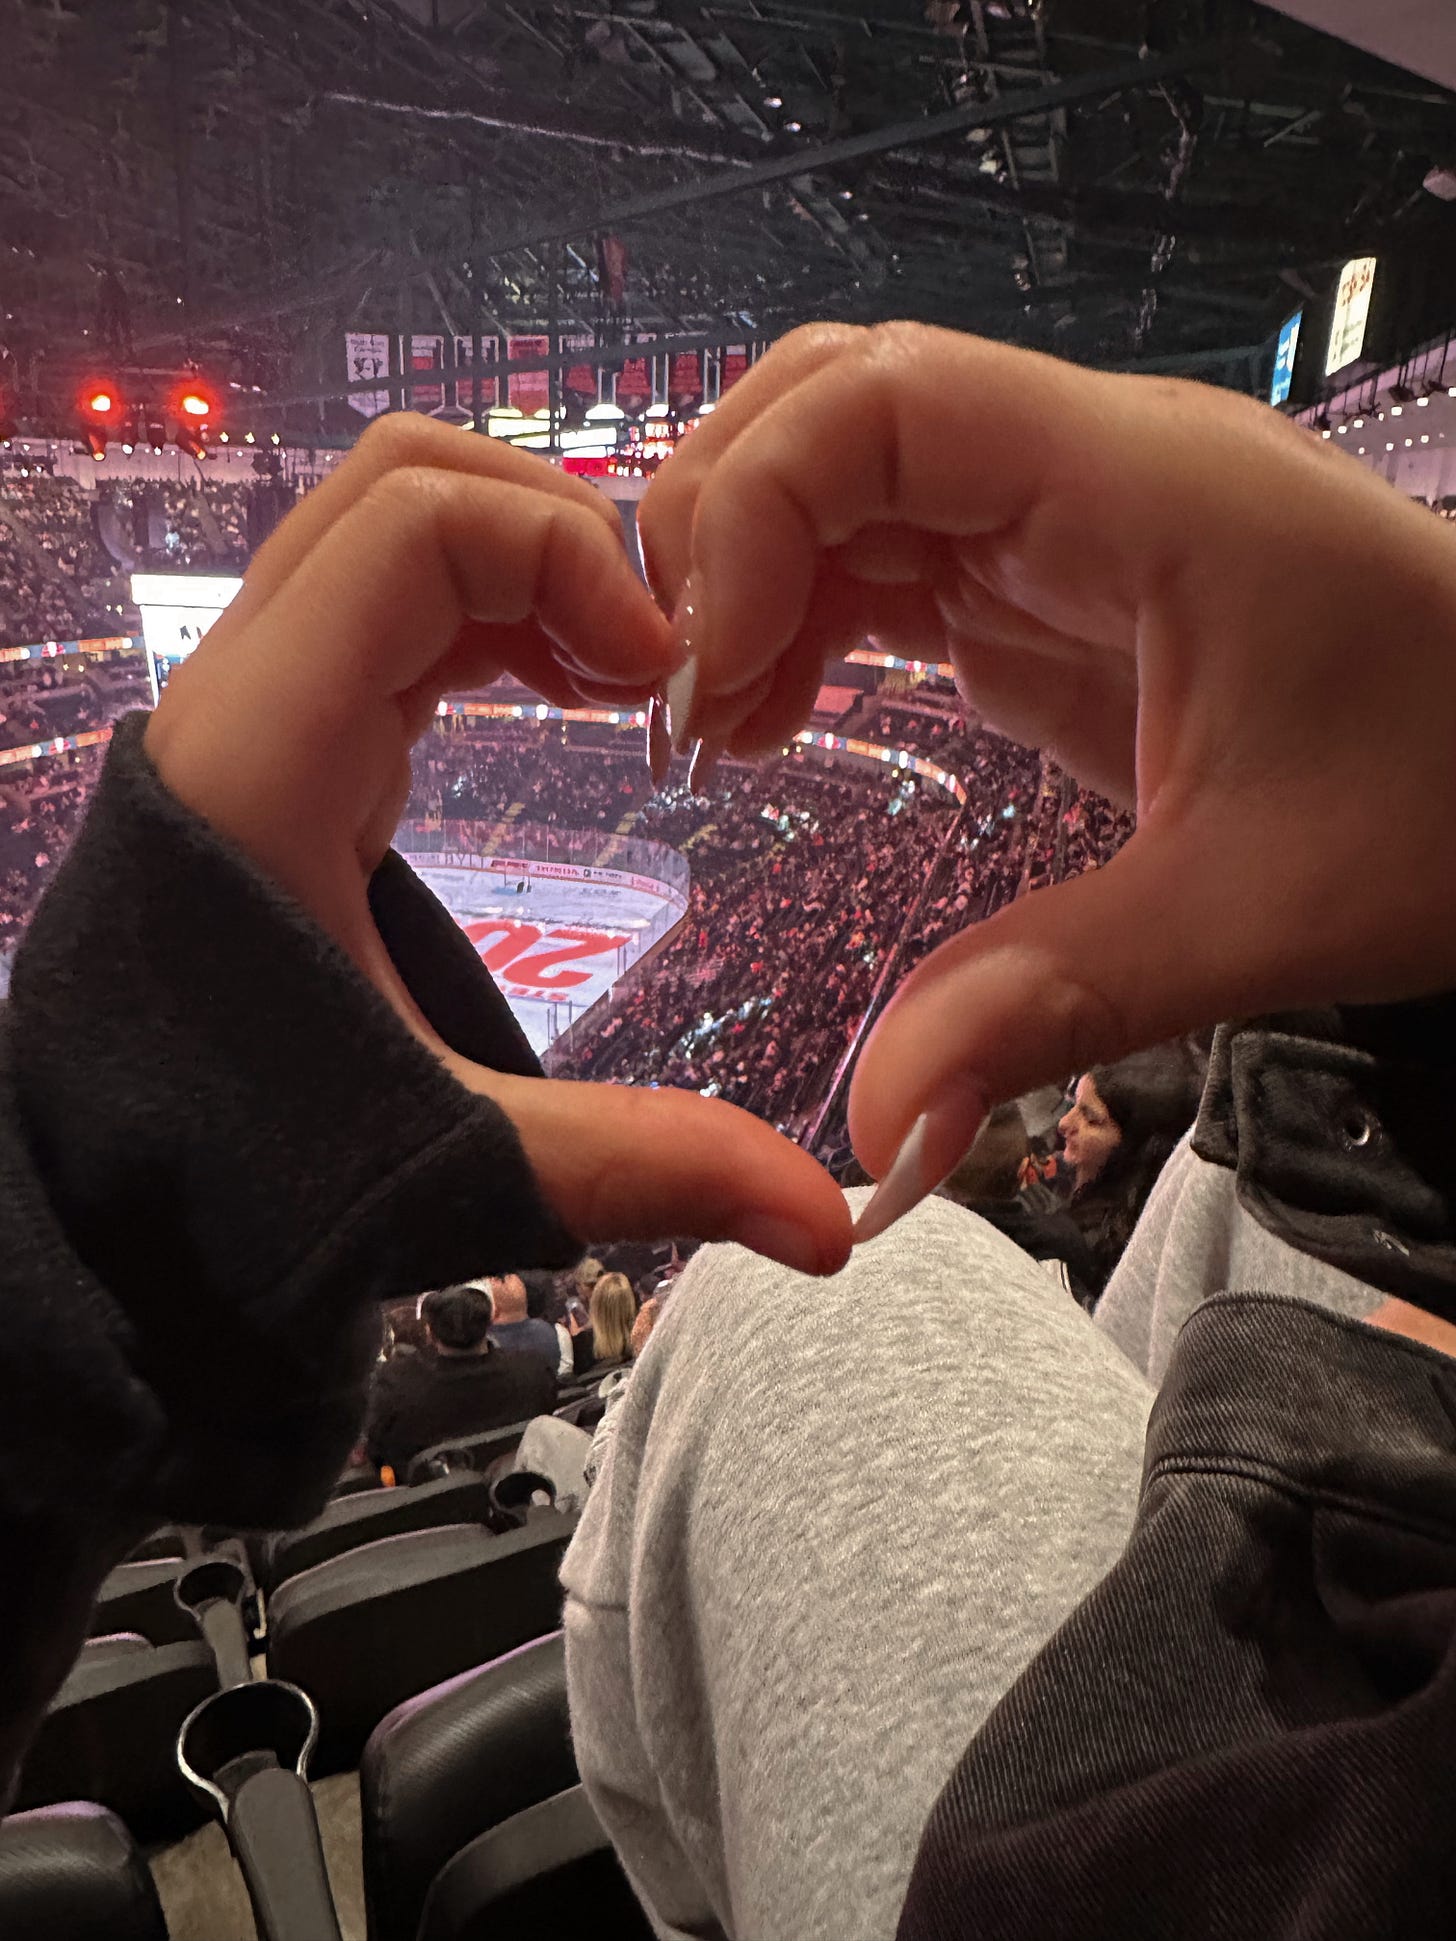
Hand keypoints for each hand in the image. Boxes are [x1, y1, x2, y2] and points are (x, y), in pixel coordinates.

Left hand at [144, 415, 851, 1274]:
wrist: (106, 1199)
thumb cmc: (234, 1164)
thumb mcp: (452, 1155)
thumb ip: (639, 1166)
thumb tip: (826, 1219)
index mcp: (266, 753)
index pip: (419, 521)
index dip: (564, 553)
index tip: (657, 667)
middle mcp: (247, 697)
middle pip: (404, 481)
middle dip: (556, 531)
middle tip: (654, 654)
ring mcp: (259, 705)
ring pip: (398, 526)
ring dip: (531, 566)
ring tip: (624, 676)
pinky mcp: (288, 738)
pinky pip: (397, 603)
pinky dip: (498, 611)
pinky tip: (572, 695)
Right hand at [640, 323, 1455, 1234]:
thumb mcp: (1256, 911)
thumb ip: (1054, 1000)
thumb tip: (877, 1126)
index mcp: (1141, 490)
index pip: (877, 400)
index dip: (750, 514)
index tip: (708, 678)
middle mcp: (1088, 472)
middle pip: (830, 406)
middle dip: (719, 533)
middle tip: (679, 697)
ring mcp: (1068, 521)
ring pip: (845, 474)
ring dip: (748, 579)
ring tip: (712, 726)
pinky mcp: (1057, 585)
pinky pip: (891, 554)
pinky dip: (803, 620)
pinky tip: (773, 715)